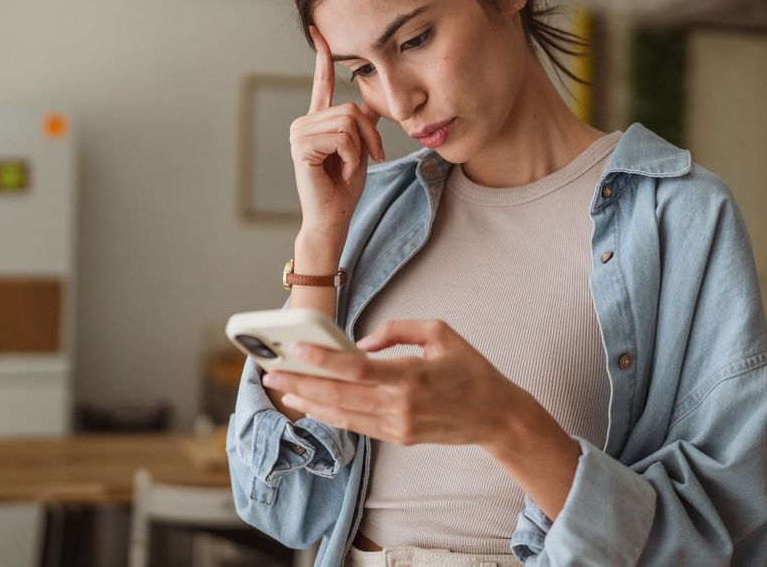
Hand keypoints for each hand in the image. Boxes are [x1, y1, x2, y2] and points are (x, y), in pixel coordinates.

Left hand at [261, 319, 521, 448]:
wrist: (496, 416)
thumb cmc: (471, 369)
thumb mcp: (442, 332)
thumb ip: (399, 330)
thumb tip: (363, 342)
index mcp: (411, 376)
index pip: (355, 369)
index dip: (322, 360)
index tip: (296, 349)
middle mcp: (400, 405)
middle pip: (339, 396)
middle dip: (300, 383)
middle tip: (271, 372)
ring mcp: (397, 426)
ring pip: (342, 415)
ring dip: (308, 402)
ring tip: (281, 389)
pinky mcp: (398, 437)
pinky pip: (356, 426)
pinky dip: (330, 416)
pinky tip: (310, 406)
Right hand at [290, 25, 385, 235]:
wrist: (334, 217)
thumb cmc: (344, 187)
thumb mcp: (360, 149)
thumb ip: (363, 125)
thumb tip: (376, 103)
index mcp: (317, 121)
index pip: (321, 83)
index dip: (322, 57)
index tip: (319, 30)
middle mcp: (304, 122)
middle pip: (351, 109)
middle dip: (369, 135)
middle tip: (369, 158)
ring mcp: (299, 133)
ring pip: (348, 122)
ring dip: (360, 148)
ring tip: (349, 167)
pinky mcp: (301, 147)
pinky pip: (342, 138)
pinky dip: (351, 157)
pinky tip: (340, 171)